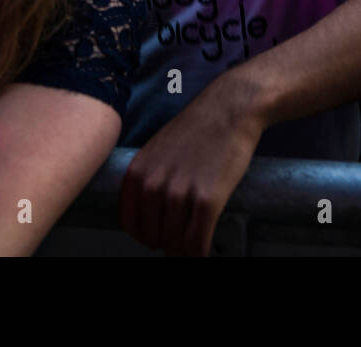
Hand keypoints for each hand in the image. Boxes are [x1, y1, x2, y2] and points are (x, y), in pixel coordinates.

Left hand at [119, 82, 264, 255]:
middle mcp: (153, 184)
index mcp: (138, 172)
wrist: (230, 108)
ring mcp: (180, 193)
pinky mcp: (208, 200)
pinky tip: (203, 250)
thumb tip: (148, 213)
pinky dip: (200, 252)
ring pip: (175, 243)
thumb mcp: (158, 148)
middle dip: (166, 243)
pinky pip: (198, 241)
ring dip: (184, 249)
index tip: (156, 237)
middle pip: (153, 236)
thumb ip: (148, 178)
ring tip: (193, 244)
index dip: (144, 235)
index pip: (130, 223)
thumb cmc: (198, 127)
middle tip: (179, 240)